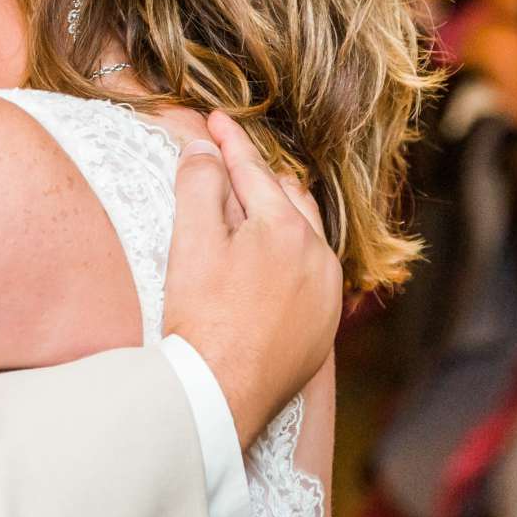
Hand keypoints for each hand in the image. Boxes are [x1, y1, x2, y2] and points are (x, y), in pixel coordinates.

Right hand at [162, 111, 342, 444]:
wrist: (219, 397)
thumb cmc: (201, 319)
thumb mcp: (190, 242)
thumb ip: (199, 185)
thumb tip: (204, 149)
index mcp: (286, 228)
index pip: (253, 170)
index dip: (230, 141)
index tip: (216, 118)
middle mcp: (317, 255)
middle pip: (286, 197)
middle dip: (258, 174)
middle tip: (229, 158)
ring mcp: (325, 294)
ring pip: (306, 234)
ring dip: (279, 212)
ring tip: (254, 201)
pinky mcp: (322, 327)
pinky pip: (312, 273)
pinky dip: (292, 253)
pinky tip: (273, 260)